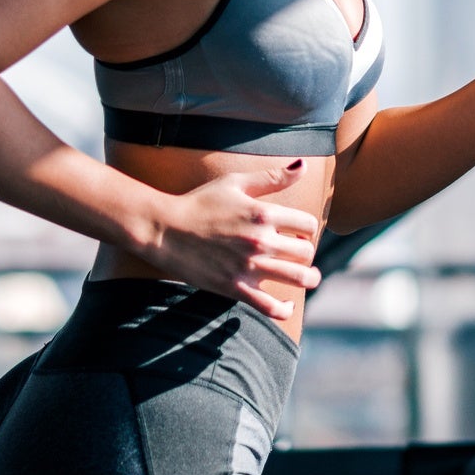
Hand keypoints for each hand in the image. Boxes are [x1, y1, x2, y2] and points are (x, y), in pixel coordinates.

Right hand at [145, 160, 321, 319]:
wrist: (165, 230)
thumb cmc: (199, 203)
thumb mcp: (235, 183)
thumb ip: (272, 177)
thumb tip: (304, 165)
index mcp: (263, 213)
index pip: (308, 224)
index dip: (308, 229)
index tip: (299, 232)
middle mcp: (261, 241)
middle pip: (306, 252)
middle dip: (308, 252)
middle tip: (298, 253)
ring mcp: (249, 266)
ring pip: (299, 278)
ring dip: (309, 279)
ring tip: (307, 277)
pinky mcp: (236, 288)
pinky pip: (271, 307)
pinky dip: (286, 309)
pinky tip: (287, 303)